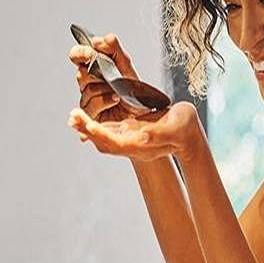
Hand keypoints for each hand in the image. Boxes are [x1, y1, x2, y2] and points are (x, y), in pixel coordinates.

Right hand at [68, 33, 144, 122]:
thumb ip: (114, 49)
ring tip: (119, 91)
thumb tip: (100, 39)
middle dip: (99, 73)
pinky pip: (93, 104)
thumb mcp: (127, 66)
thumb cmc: (134, 90)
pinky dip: (106, 100)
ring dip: (107, 89)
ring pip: (88, 89)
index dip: (80, 53)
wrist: (143, 111)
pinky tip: (116, 100)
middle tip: (112, 75)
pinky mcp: (90, 115)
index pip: (77, 56)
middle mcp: (87, 84)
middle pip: (81, 73)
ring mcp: (87, 100)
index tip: (91, 53)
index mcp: (92, 68)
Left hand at [68, 101, 203, 163]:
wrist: (190, 134)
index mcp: (142, 146)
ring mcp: (129, 139)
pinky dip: (94, 124)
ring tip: (73, 116)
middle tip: (73, 116)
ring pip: (103, 136)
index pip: (116, 143)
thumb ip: (160, 134)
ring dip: (87, 126)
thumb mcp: (177, 129)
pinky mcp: (129, 131)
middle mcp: (132, 145)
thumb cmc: (186, 130)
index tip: (88, 124)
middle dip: (87, 129)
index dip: (101, 134)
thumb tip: (142, 136)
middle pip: (104, 141)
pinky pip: (107, 130)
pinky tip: (84, 116)